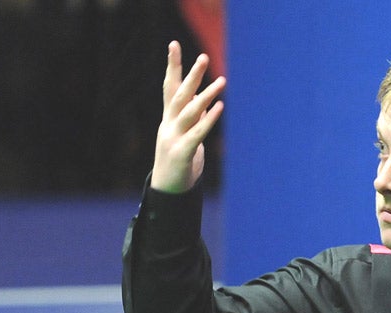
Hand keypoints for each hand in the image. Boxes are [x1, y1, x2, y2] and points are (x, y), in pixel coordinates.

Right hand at [151, 40, 225, 192]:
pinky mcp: (182, 152)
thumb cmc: (180, 160)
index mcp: (169, 118)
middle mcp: (169, 124)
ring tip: (222, 81)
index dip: (172, 66)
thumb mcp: (186, 135)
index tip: (174, 44)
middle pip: (180, 94)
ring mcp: (173, 137)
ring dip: (206, 95)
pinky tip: (220, 107)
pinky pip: (197, 133)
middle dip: (191, 75)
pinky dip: (209, 119)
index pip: (170, 86)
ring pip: (190, 111)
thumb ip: (194, 118)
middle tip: (204, 57)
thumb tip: (205, 102)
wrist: (168, 189)